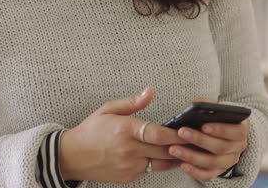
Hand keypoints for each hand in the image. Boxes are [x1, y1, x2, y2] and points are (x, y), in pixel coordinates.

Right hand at [59, 87, 187, 183]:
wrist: (70, 157)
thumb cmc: (90, 130)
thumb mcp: (108, 109)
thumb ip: (132, 102)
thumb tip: (150, 91)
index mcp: (124, 130)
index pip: (156, 134)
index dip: (175, 134)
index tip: (188, 130)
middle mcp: (128, 150)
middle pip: (164, 150)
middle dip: (182, 145)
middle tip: (196, 139)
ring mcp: (129, 166)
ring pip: (161, 163)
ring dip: (175, 157)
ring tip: (188, 149)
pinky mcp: (129, 177)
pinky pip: (151, 170)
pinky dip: (160, 163)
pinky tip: (168, 156)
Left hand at [169, 98, 249, 181]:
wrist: (216, 134)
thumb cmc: (212, 118)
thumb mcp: (211, 109)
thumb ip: (204, 106)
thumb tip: (191, 107)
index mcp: (241, 129)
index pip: (237, 131)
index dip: (221, 129)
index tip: (203, 125)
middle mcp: (238, 147)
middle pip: (221, 147)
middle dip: (200, 140)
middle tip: (181, 132)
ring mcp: (229, 161)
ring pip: (212, 162)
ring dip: (192, 156)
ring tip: (174, 149)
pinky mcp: (218, 172)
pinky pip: (207, 175)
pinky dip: (195, 172)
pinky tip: (182, 165)